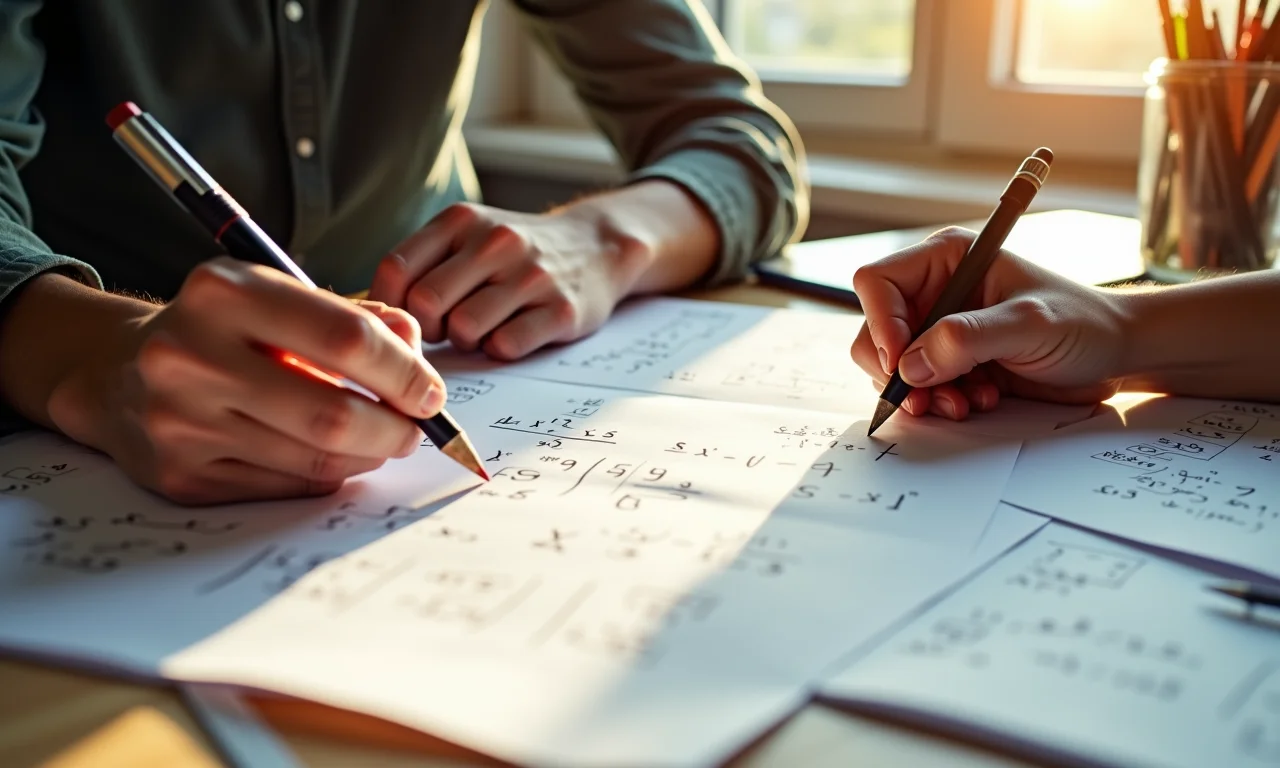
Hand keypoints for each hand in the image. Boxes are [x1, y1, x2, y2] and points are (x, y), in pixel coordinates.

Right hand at [46, 259, 445, 504]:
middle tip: (416, 430)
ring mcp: (180, 420)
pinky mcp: (180, 474)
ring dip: (368, 455)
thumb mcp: (280, 298)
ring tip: (382, 441)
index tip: (432, 393)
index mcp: (223, 292)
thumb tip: (415, 347)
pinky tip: (333, 457)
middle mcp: (191, 355)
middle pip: (333, 414)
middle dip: (395, 428)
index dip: (405, 372)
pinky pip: (287, 485)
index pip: (346, 338)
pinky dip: (327, 474)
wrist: (119, 371)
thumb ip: (356, 317)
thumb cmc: (225, 330)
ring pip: (314, 459)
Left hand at [367, 201, 652, 360]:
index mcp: (462, 220)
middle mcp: (496, 242)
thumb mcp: (469, 235)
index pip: (395, 270)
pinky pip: (506, 346)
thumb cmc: (517, 253)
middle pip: (426, 304)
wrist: (597, 246)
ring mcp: (531, 275)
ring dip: (466, 342)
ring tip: (482, 329)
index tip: (409, 316)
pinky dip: (500, 350)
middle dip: (429, 329)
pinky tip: (511, 333)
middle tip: (446, 329)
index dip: (393, 306)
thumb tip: (371, 313)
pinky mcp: (561, 310)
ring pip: (465, 329)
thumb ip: (423, 263)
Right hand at [850, 227, 1127, 420]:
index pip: (877, 283)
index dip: (880, 323)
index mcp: (947, 259)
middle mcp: (936, 290)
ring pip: (894, 364)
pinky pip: (918, 386)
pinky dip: (939, 401)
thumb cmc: (1082, 323)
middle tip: (927, 398)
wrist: (1114, 355)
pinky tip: (979, 400)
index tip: (901, 362)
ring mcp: (940, 328)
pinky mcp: (951, 361)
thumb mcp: (1028, 324)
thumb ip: (968, 338)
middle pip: (875, 329)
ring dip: (922, 392)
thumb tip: (911, 364)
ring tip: (964, 403)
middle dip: (898, 370)